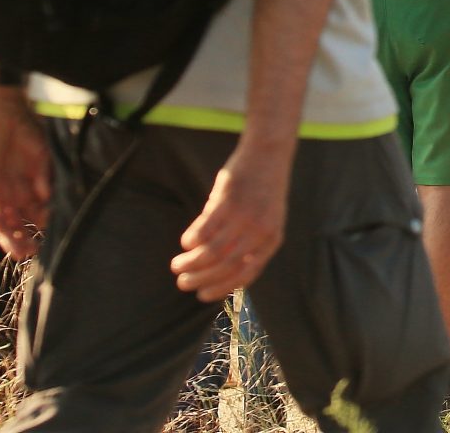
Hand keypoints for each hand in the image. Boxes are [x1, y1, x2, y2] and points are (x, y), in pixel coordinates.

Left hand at [0, 85, 50, 260]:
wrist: (5, 110)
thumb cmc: (25, 131)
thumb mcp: (41, 156)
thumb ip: (43, 176)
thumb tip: (46, 195)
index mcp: (24, 186)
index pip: (29, 213)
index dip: (36, 227)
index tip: (46, 241)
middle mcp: (7, 190)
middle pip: (12, 220)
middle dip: (20, 238)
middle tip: (31, 253)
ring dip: (6, 233)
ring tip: (18, 248)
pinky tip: (0, 226)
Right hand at [171, 138, 293, 301]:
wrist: (268, 154)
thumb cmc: (263, 190)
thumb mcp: (265, 220)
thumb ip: (248, 243)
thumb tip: (219, 270)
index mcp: (272, 239)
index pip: (246, 274)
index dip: (222, 288)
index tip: (203, 296)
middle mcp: (260, 232)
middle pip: (225, 267)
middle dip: (200, 280)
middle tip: (183, 283)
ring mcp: (244, 217)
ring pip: (211, 252)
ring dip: (190, 263)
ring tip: (177, 265)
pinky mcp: (227, 202)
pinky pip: (203, 230)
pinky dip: (191, 240)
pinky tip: (185, 243)